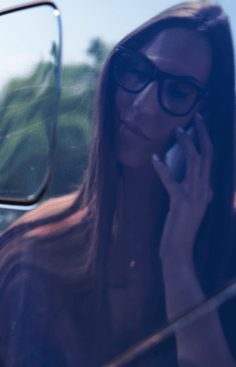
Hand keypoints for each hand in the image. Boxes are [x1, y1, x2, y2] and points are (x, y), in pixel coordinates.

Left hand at [152, 112, 212, 268]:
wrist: (179, 251)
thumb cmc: (181, 229)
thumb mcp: (193, 206)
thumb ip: (198, 192)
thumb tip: (199, 178)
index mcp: (208, 189)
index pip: (211, 158)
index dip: (206, 138)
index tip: (200, 122)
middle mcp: (206, 189)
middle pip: (208, 154)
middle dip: (202, 133)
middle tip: (196, 116)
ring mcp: (194, 196)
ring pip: (194, 162)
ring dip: (186, 143)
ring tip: (177, 130)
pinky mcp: (180, 203)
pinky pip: (171, 181)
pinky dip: (162, 168)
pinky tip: (154, 157)